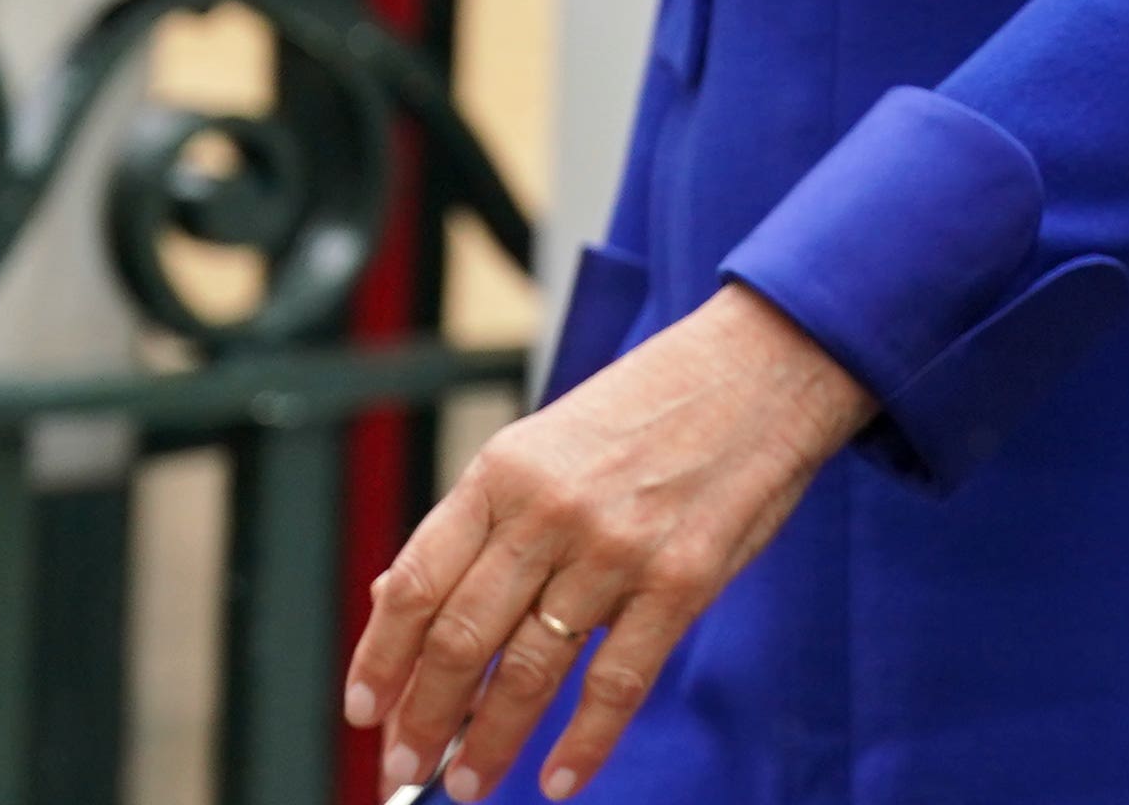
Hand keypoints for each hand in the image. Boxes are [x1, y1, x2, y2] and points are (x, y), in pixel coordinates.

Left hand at [345, 283, 874, 798]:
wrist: (764, 366)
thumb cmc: (652, 404)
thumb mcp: (547, 441)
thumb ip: (483, 520)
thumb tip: (401, 601)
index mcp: (504, 470)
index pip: (416, 583)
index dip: (380, 659)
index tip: (365, 712)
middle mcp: (549, 511)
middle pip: (461, 639)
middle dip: (424, 720)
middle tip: (405, 769)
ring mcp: (617, 548)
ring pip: (528, 672)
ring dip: (489, 743)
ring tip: (470, 784)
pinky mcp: (683, 580)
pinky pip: (617, 681)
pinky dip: (584, 743)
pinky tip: (560, 779)